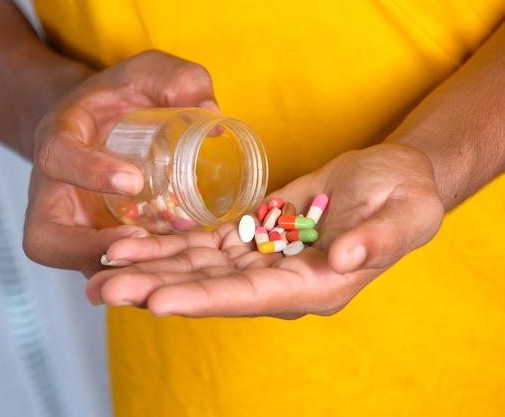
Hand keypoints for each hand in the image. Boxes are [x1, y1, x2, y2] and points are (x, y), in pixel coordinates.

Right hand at [22, 50, 219, 273]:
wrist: (100, 122)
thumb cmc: (121, 96)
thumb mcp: (148, 72)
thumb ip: (179, 80)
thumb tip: (214, 116)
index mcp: (59, 139)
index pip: (57, 157)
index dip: (88, 172)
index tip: (133, 180)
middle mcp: (54, 191)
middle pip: (46, 236)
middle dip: (88, 249)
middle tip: (142, 243)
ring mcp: (72, 223)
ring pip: (74, 263)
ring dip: (117, 271)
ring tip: (165, 265)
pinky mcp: (93, 242)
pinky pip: (105, 267)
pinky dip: (136, 271)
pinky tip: (176, 268)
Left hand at [86, 144, 444, 318]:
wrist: (390, 181)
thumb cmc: (405, 198)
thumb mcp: (406, 214)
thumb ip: (377, 239)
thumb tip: (345, 257)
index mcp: (313, 286)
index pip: (248, 298)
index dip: (201, 299)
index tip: (155, 301)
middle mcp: (278, 281)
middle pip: (208, 288)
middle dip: (155, 287)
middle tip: (102, 287)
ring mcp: (260, 260)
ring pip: (196, 267)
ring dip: (149, 266)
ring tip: (102, 265)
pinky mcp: (250, 236)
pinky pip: (202, 243)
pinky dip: (168, 243)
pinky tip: (134, 241)